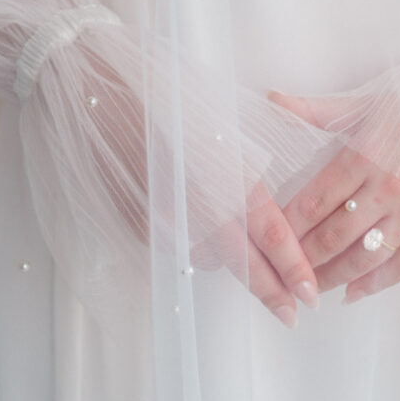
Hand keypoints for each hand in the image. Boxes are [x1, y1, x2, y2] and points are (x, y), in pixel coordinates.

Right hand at [79, 46, 319, 328]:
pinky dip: (192, 242)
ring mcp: (161, 215)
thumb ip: (246, 156)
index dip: (292, 267)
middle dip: (271, 292)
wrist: (89, 84)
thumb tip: (271, 190)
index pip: (268, 230)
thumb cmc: (161, 87)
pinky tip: (199, 230)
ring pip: (206, 256)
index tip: (309, 293)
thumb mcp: (217, 111)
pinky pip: (174, 243)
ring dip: (230, 263)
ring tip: (254, 270)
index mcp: (222, 167)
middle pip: (241, 261)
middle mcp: (193, 198)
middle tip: (293, 315)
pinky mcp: (134, 221)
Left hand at [269, 91, 399, 303]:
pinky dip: (377, 283)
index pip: (311, 205)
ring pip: (364, 258)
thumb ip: (315, 110)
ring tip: (311, 289)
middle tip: (282, 277)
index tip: (267, 245)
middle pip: (331, 238)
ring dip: (333, 278)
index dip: (285, 231)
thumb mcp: (363, 102)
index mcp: (362, 156)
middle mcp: (387, 187)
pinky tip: (354, 293)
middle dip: (302, 262)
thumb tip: (270, 99)